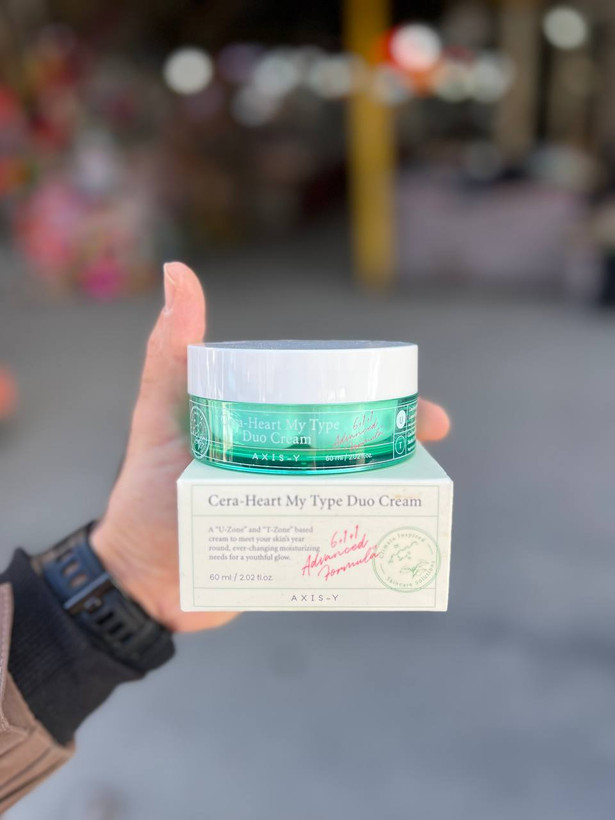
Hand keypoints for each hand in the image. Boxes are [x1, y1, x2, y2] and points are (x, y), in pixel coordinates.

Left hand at [92, 262, 449, 631]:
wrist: (141, 581)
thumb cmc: (147, 495)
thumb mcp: (160, 416)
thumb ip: (171, 354)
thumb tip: (176, 270)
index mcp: (266, 426)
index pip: (330, 401)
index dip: (376, 396)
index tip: (414, 403)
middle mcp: (287, 462)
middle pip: (354, 446)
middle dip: (399, 443)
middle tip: (430, 444)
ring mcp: (294, 506)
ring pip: (356, 489)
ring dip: (394, 488)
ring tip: (425, 492)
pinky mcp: (296, 547)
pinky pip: (340, 535)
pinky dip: (370, 533)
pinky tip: (401, 534)